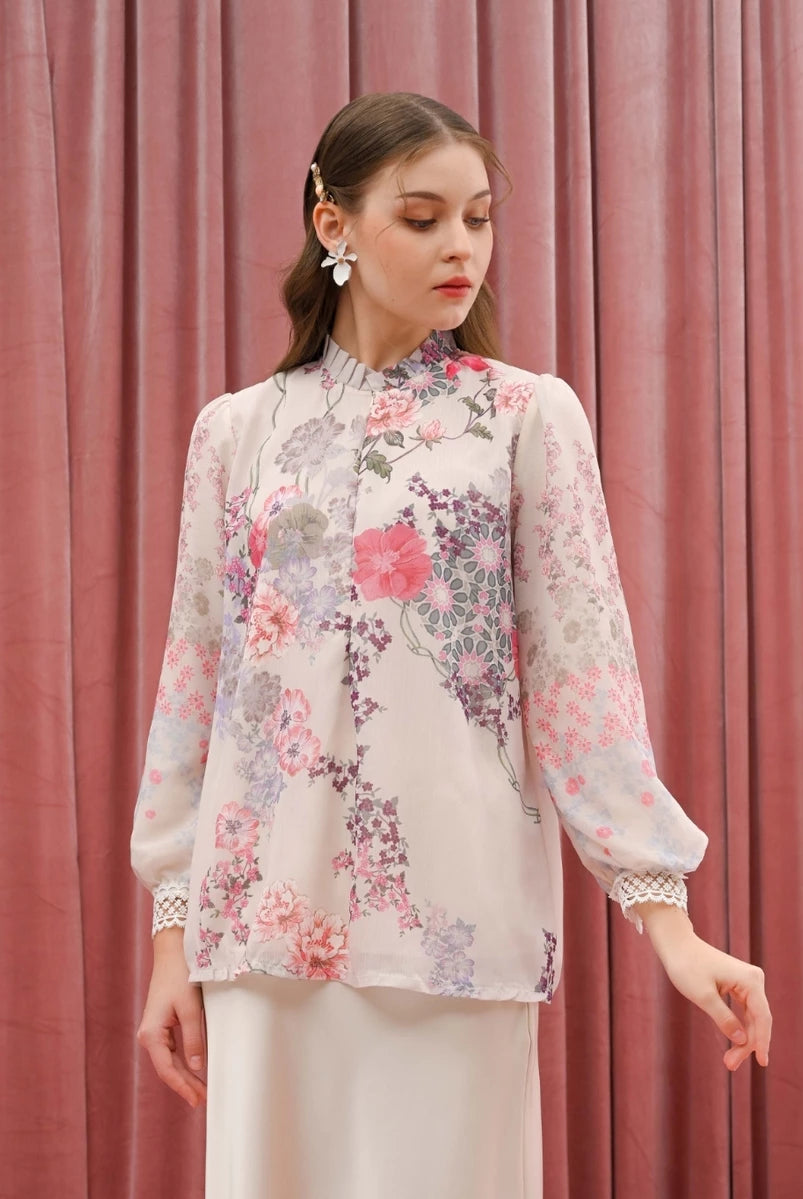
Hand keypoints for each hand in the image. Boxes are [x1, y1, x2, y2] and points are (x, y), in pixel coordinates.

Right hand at [136, 927, 206, 1107]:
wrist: (173, 952)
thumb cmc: (181, 976)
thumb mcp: (190, 1009)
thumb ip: (194, 1039)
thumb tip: (198, 1066)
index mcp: (151, 1034)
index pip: (167, 1070)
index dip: (183, 1087)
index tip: (198, 1100)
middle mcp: (148, 1035)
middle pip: (167, 1068)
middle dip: (185, 1084)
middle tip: (203, 1100)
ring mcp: (154, 1030)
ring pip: (169, 1060)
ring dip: (184, 1075)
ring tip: (200, 1090)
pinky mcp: (161, 1024)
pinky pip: (171, 1050)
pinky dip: (182, 1061)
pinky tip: (193, 1070)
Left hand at [637, 904, 771, 1070]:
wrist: (676, 945)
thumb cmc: (686, 966)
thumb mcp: (703, 996)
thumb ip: (724, 1019)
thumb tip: (742, 1040)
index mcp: (750, 980)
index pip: (762, 1018)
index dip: (761, 1042)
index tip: (761, 1063)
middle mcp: (754, 980)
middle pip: (758, 1020)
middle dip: (747, 1045)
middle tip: (730, 1065)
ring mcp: (747, 982)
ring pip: (751, 1018)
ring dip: (743, 1039)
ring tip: (730, 1061)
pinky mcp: (738, 985)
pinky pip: (744, 1012)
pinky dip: (739, 1028)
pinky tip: (735, 1043)